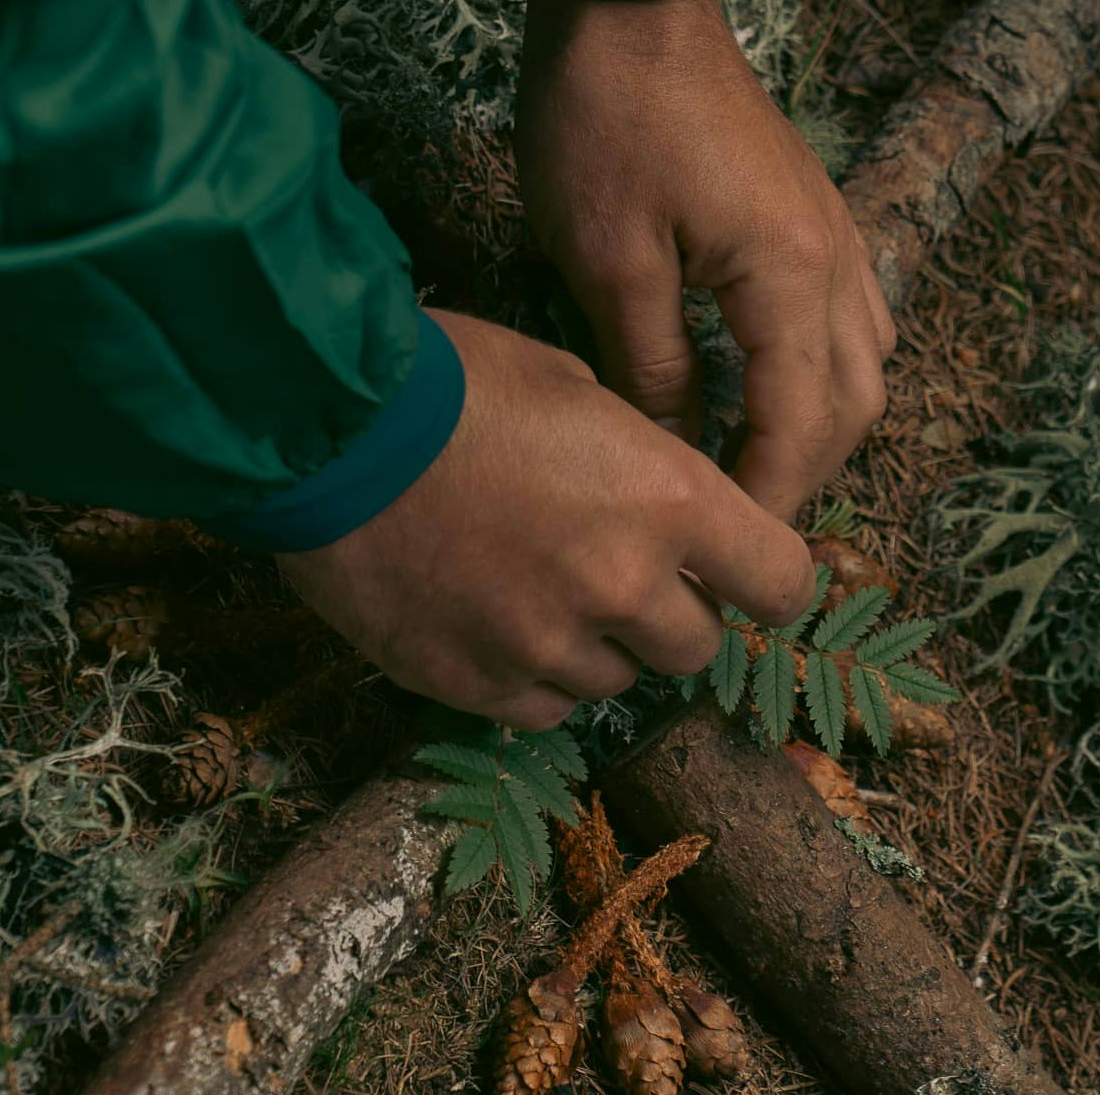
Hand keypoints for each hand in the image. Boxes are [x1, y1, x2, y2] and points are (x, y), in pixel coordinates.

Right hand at [277, 309, 815, 730]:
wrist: (318, 427)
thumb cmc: (448, 380)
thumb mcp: (573, 386)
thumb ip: (638, 458)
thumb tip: (664, 502)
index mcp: (666, 498)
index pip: (781, 583)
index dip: (771, 580)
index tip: (747, 573)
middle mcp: (622, 585)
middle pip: (699, 644)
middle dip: (674, 610)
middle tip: (621, 568)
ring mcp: (547, 645)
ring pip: (620, 679)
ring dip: (601, 643)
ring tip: (540, 585)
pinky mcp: (476, 685)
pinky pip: (545, 708)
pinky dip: (537, 676)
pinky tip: (498, 621)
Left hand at [515, 0, 895, 520]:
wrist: (634, 5)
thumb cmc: (609, 117)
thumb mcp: (606, 258)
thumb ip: (651, 368)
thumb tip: (674, 455)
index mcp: (790, 278)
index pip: (800, 425)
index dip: (767, 498)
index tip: (729, 555)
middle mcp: (836, 262)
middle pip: (854, 406)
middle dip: (802, 476)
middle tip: (737, 522)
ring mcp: (836, 234)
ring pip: (865, 365)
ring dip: (817, 429)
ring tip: (751, 466)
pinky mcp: (815, 215)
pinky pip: (851, 319)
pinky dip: (821, 374)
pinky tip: (766, 387)